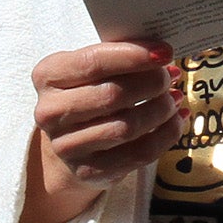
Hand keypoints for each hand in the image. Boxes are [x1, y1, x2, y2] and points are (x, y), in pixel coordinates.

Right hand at [21, 40, 182, 222]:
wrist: (70, 143)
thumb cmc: (87, 94)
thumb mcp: (90, 70)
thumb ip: (118, 58)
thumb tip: (161, 54)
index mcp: (48, 76)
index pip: (93, 62)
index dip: (133, 56)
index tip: (164, 51)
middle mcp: (50, 112)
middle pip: (112, 95)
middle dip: (151, 83)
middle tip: (169, 77)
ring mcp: (66, 146)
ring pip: (127, 127)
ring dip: (160, 110)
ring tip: (173, 98)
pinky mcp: (88, 171)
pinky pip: (137, 153)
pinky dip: (165, 136)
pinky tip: (175, 121)